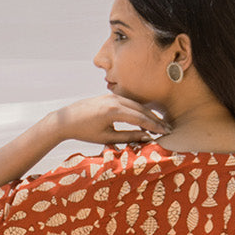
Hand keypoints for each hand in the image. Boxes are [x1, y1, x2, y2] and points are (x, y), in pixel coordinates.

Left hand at [54, 94, 169, 145]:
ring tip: (159, 124)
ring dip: (148, 114)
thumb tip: (146, 137)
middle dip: (155, 119)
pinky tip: (144, 117)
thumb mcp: (107, 137)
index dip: (154, 126)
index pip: (140, 118)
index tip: (165, 132)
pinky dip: (138, 109)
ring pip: (135, 104)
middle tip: (167, 128)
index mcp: (113, 111)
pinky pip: (128, 102)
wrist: (66, 120)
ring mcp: (112, 96)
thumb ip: (128, 136)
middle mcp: (114, 100)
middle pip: (141, 109)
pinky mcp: (109, 96)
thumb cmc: (84, 131)